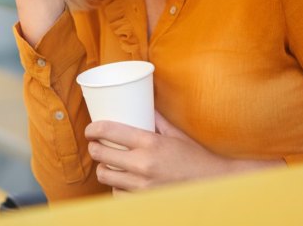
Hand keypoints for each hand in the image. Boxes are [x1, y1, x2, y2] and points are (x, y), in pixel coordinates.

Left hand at [85, 111, 283, 191]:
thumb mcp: (175, 133)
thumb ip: (156, 118)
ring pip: (105, 176)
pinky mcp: (143, 200)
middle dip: (95, 148)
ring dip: (103, 168)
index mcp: (150, 143)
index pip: (109, 131)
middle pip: (101, 155)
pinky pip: (117, 194)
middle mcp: (143, 164)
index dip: (93, 129)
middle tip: (96, 144)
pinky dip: (116, 188)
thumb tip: (142, 102)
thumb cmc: (194, 157)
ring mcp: (142, 185)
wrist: (212, 185)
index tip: (91, 129)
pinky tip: (121, 181)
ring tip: (107, 162)